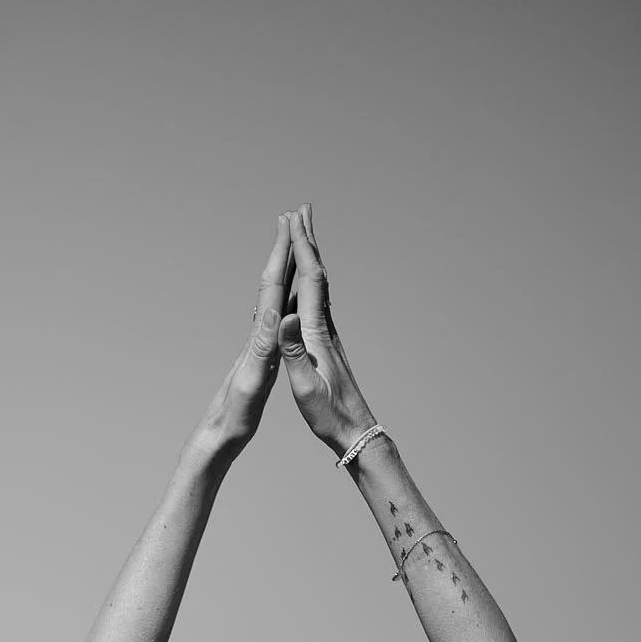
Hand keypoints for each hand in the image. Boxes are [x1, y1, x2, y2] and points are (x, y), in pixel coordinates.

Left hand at [189, 213, 296, 462]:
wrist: (219, 434)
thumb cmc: (235, 415)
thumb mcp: (252, 382)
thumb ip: (263, 349)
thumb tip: (274, 316)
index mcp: (258, 337)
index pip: (270, 287)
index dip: (280, 254)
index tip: (289, 222)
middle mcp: (256, 334)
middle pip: (271, 282)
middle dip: (282, 249)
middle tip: (292, 217)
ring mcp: (258, 343)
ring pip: (275, 297)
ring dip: (285, 269)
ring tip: (295, 247)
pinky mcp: (261, 356)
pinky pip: (277, 318)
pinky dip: (287, 300)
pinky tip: (290, 299)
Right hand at [278, 203, 376, 456]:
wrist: (356, 431)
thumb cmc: (330, 415)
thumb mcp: (305, 388)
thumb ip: (293, 353)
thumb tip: (284, 318)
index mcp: (317, 333)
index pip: (310, 280)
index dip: (302, 246)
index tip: (294, 218)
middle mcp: (325, 328)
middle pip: (318, 274)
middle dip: (308, 240)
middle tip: (301, 210)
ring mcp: (328, 336)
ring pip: (319, 285)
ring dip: (310, 257)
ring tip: (303, 236)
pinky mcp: (327, 346)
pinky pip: (318, 302)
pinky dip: (311, 282)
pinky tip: (308, 283)